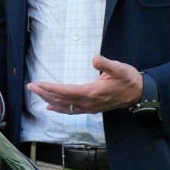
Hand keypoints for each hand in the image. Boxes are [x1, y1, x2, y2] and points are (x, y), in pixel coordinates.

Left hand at [27, 56, 142, 115]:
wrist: (139, 93)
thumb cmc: (128, 79)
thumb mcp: (119, 68)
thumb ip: (106, 64)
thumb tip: (94, 59)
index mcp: (92, 92)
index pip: (66, 92)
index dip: (50, 88)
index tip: (38, 84)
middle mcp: (88, 102)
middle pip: (61, 100)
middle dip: (44, 93)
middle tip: (31, 87)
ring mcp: (89, 107)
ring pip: (64, 106)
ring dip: (49, 101)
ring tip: (37, 94)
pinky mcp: (91, 108)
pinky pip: (71, 111)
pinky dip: (59, 109)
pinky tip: (51, 107)